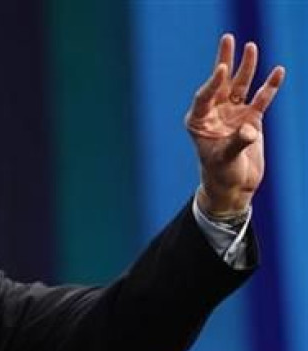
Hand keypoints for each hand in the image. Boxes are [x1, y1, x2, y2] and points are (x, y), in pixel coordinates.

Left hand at [185, 33, 285, 215]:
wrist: (233, 187)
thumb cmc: (221, 175)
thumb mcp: (224, 160)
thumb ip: (237, 143)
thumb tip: (250, 129)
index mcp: (198, 121)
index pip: (204, 96)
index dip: (212, 82)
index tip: (221, 69)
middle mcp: (214, 114)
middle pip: (221, 83)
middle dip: (224, 61)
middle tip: (227, 38)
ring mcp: (233, 114)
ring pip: (240, 87)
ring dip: (247, 68)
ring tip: (251, 47)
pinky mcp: (251, 119)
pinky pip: (260, 99)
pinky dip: (269, 87)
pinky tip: (277, 72)